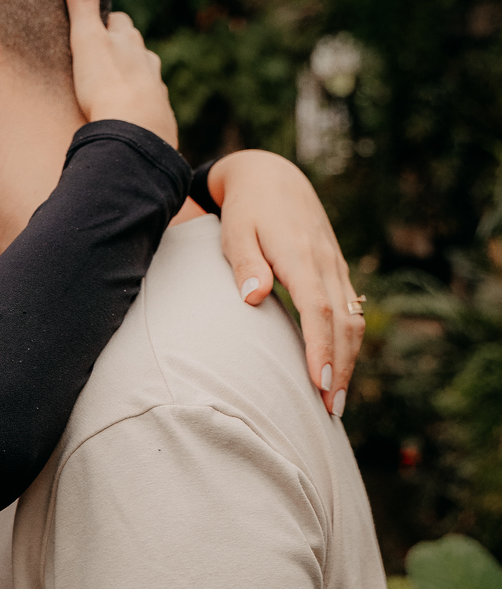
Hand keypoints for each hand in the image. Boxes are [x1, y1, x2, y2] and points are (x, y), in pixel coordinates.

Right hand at [63, 0, 176, 148]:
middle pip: (136, 49)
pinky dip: (139, 110)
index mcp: (130, 43)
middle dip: (122, 50)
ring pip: (146, 79)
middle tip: (102, 57)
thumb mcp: (87, 39)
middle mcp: (148, 64)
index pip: (119, 22)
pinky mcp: (159, 123)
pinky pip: (149, 111)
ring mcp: (156, 94)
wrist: (134, 137)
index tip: (96, 25)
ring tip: (115, 90)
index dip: (107, 23)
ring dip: (133, 81)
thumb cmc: (108, 87)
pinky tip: (130, 119)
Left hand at [208, 150, 364, 415]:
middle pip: (343, 324)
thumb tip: (252, 298)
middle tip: (330, 410)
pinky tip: (339, 369)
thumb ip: (244, 265)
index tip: (320, 384)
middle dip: (341, 369)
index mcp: (302, 256)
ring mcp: (336, 268)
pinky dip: (348, 344)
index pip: (318, 311)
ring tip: (335, 401)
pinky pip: (350, 312)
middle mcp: (326, 264)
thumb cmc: (247, 209)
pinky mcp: (337, 272)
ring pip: (353, 320)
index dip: (321, 350)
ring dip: (349, 361)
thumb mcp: (236, 231)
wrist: (273, 177)